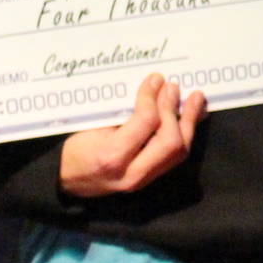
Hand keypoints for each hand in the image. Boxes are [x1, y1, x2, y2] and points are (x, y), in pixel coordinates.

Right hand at [58, 73, 205, 197]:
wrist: (67, 183)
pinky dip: (186, 133)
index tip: (154, 79)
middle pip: (170, 142)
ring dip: (189, 121)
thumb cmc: (76, 150)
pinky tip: (192, 116)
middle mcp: (132, 174)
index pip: (146, 123)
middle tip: (173, 86)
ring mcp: (144, 180)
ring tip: (195, 98)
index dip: (153, 97)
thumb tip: (152, 88)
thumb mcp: (91, 127)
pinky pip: (175, 156)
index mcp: (112, 156)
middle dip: (174, 110)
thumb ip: (122, 111)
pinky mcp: (150, 179)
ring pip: (179, 151)